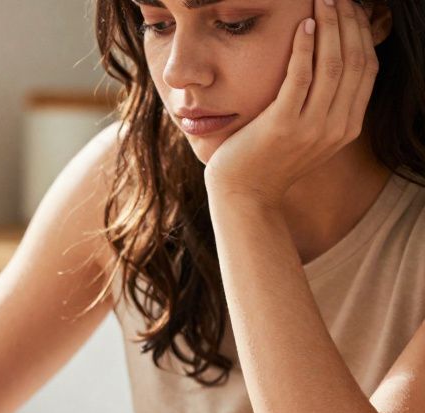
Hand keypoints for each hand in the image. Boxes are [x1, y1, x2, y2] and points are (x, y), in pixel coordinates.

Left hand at [203, 0, 378, 206]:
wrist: (244, 195)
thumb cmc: (269, 159)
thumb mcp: (309, 133)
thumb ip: (325, 106)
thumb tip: (331, 63)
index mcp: (348, 126)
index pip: (367, 68)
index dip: (362, 34)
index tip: (351, 10)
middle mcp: (336, 126)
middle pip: (355, 61)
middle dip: (348, 23)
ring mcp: (311, 127)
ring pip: (333, 64)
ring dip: (328, 27)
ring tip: (321, 2)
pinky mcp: (282, 125)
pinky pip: (299, 77)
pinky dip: (304, 48)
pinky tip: (301, 27)